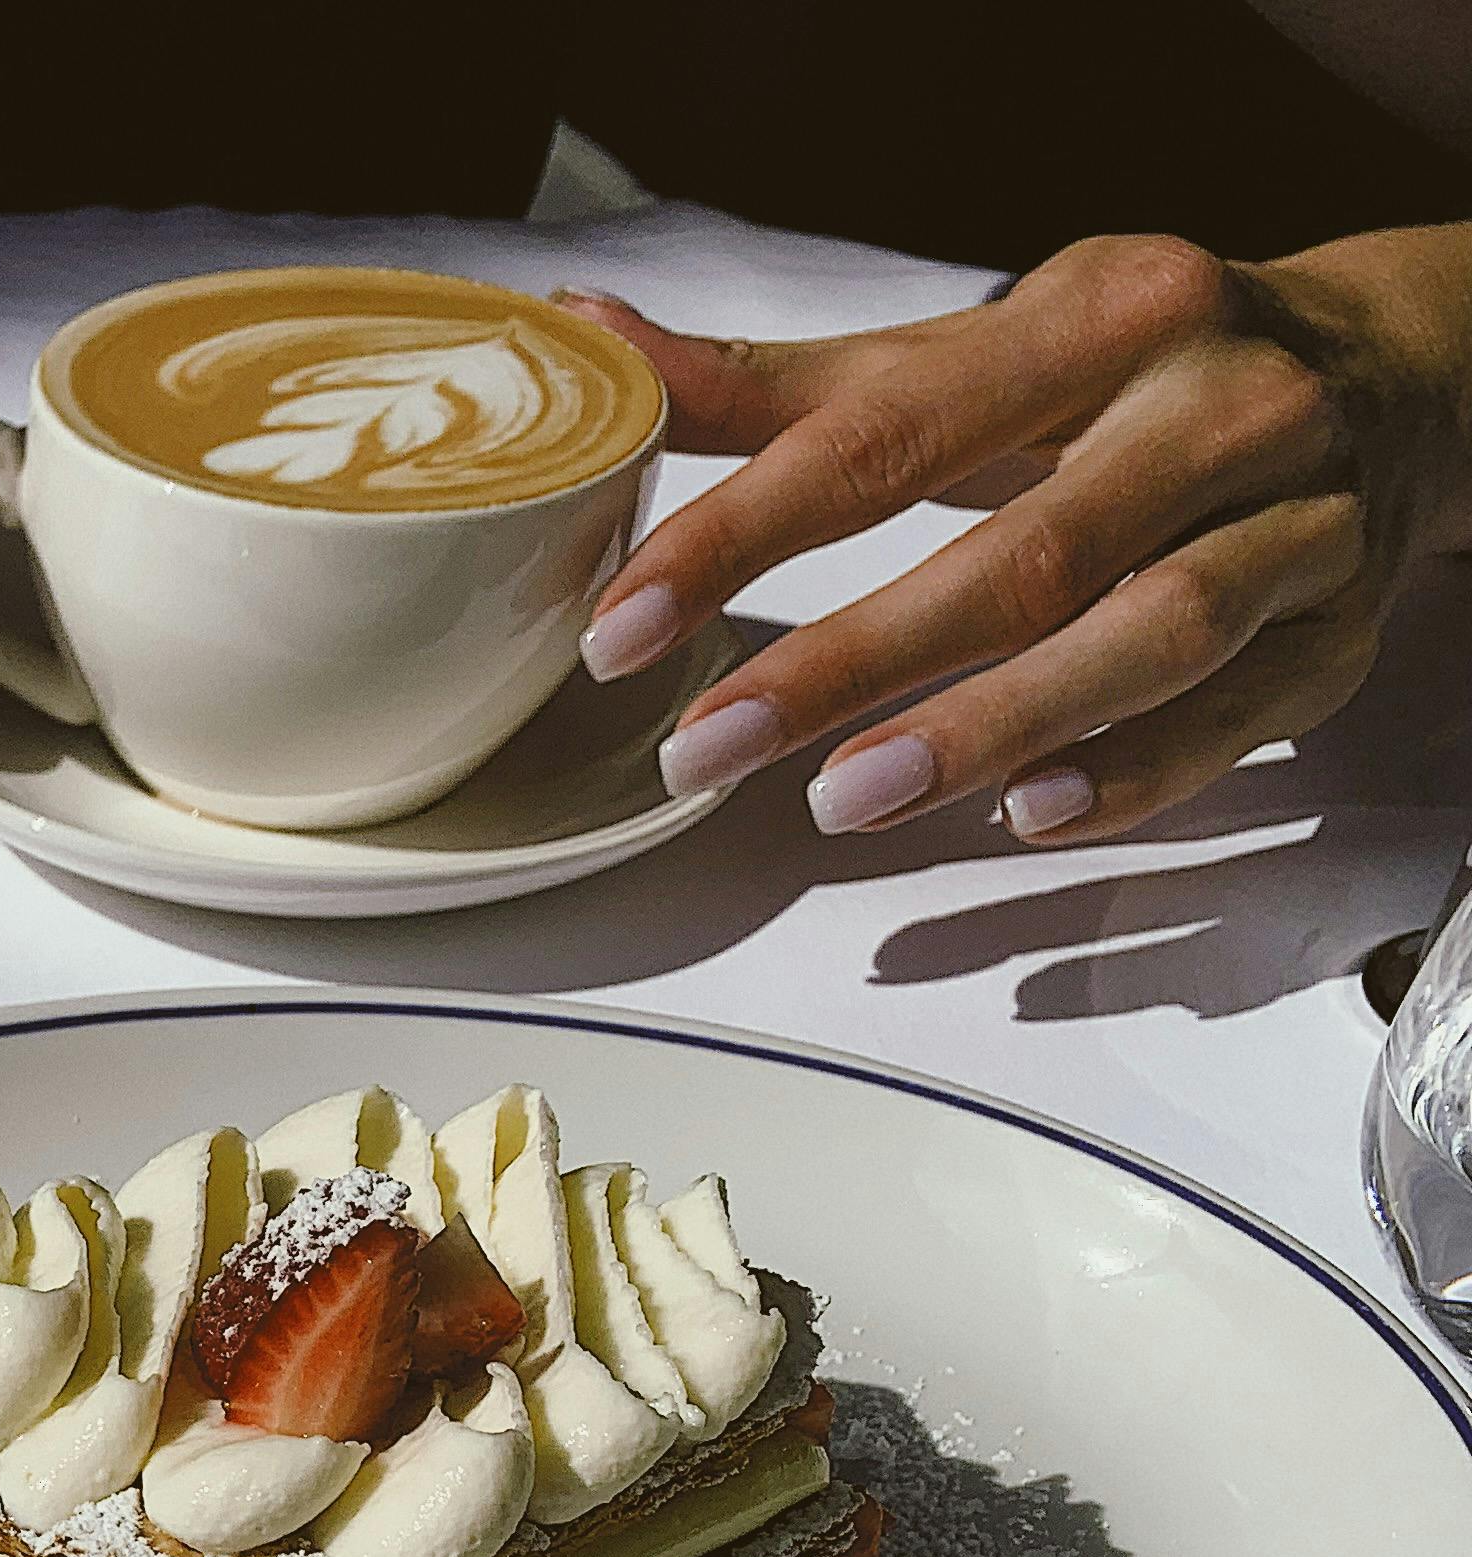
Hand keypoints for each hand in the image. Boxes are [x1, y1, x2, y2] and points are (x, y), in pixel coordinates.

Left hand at [561, 230, 1471, 842]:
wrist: (1398, 374)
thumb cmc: (1138, 369)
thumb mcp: (972, 348)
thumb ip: (782, 382)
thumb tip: (592, 341)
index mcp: (1107, 316)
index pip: (893, 434)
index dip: (745, 533)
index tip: (624, 625)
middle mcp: (1217, 410)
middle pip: (1022, 555)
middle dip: (847, 662)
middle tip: (704, 747)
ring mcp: (1298, 523)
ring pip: (1146, 637)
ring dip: (988, 728)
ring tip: (843, 798)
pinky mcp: (1336, 632)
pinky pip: (1233, 718)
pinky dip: (1132, 773)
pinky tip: (1027, 813)